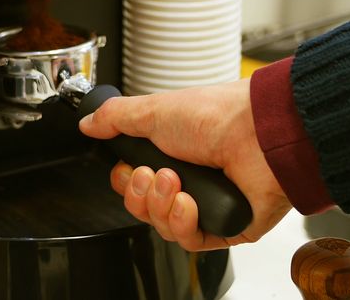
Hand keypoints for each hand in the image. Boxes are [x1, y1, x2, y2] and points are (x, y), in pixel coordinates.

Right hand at [79, 79, 292, 250]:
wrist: (260, 134)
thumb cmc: (218, 115)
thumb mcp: (156, 109)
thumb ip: (117, 117)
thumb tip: (89, 123)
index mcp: (173, 154)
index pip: (135, 183)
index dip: (126, 182)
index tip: (128, 168)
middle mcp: (190, 180)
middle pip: (144, 208)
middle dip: (140, 193)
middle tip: (151, 173)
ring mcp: (208, 205)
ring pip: (163, 226)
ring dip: (161, 204)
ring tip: (175, 181)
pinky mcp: (226, 227)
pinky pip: (190, 240)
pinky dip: (183, 222)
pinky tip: (188, 203)